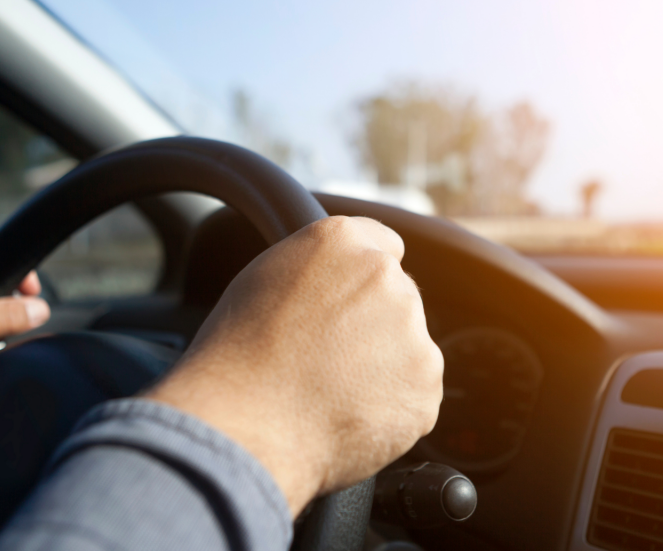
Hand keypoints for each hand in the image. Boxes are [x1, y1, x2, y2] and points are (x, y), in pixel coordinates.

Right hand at [145, 216, 442, 515]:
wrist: (245, 422)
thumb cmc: (237, 356)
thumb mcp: (264, 279)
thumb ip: (318, 268)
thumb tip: (341, 282)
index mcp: (341, 241)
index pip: (383, 245)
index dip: (364, 281)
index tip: (352, 305)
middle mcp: (384, 276)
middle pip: (398, 298)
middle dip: (374, 327)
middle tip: (328, 360)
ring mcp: (411, 329)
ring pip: (409, 348)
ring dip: (385, 367)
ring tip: (332, 392)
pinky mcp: (425, 382)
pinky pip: (415, 392)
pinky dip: (393, 407)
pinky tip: (350, 415)